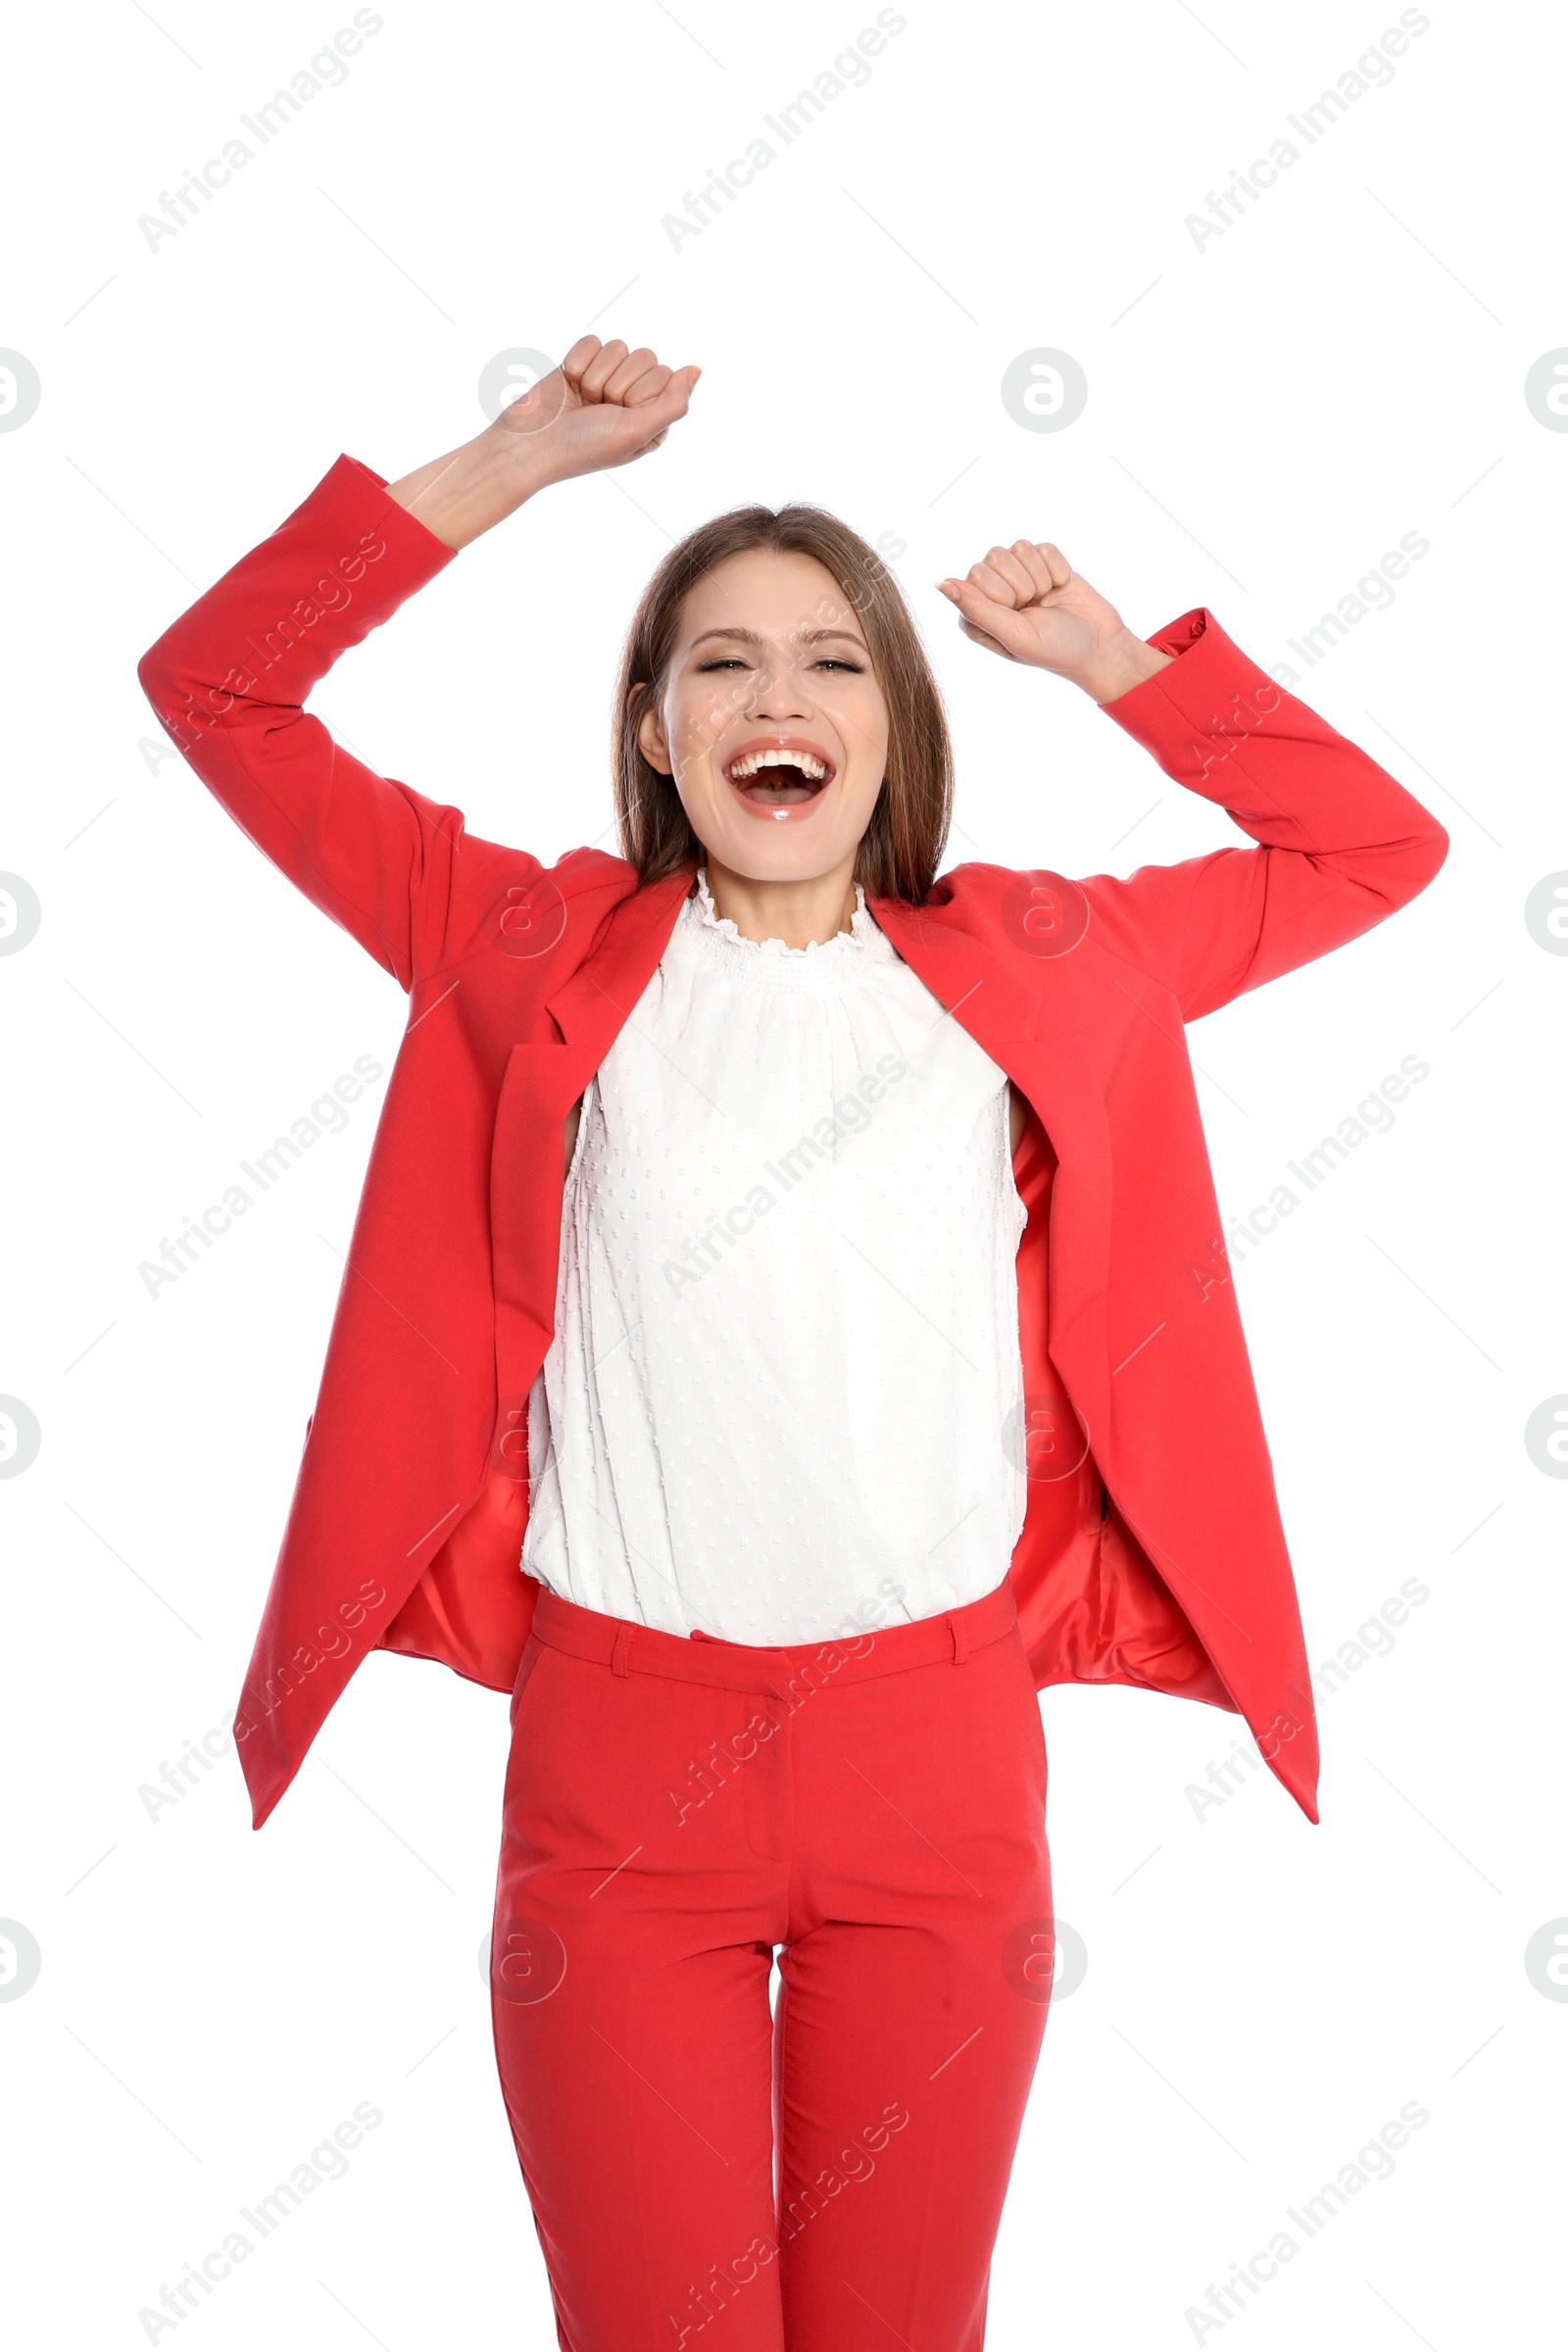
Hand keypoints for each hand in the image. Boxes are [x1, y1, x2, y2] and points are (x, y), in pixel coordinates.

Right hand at [385, 333, 700, 549]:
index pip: (666, 374)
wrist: (530, 444)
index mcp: (654, 417)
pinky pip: (592, 341)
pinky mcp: (582, 363)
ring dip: (596, 375)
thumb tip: (697, 369)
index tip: (620, 415)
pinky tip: (569, 384)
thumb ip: (673, 403)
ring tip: (583, 401)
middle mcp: (635, 396)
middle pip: (646, 356)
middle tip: (598, 410)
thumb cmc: (585, 447)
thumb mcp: (637, 432)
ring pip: (618, 346)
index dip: (640, 392)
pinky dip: (577, 362)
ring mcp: (608, 378)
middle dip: (617, 384)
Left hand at [936, 541, 1171, 702]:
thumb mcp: (1013, 634)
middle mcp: (991, 592)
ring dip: (1040, 577)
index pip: (976, 575)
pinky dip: (1057, 568)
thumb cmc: (1053, 649)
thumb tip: (940, 584)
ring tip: (1047, 600)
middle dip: (1023, 585)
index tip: (1018, 614)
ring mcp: (1017, 575)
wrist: (1098, 645)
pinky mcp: (1041, 562)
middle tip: (1035, 608)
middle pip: (995, 556)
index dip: (1003, 593)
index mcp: (976, 614)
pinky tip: (1060, 588)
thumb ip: (976, 609)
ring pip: (1019, 547)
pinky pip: (1043, 547)